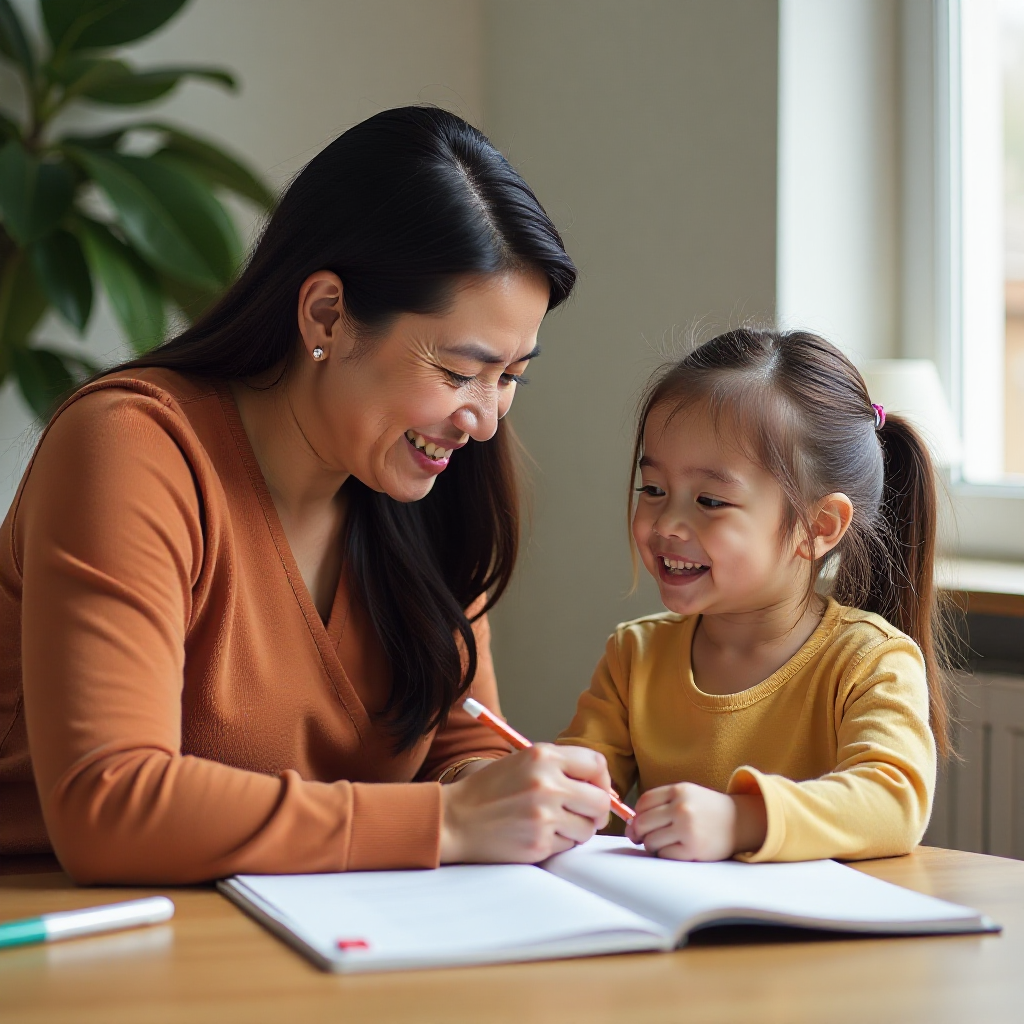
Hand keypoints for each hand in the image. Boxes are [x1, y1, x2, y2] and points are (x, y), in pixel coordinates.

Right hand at [439, 744, 610, 863]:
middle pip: (601, 801)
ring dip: (577, 830)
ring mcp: (544, 815)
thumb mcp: (523, 762)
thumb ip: (560, 768)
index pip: (597, 764)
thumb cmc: (489, 790)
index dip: (602, 780)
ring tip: (552, 824)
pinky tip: (536, 834)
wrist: (455, 818)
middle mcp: (547, 783)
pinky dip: (558, 843)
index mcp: (543, 756)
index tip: (596, 790)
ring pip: (588, 828)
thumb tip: (602, 788)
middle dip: (597, 811)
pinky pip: (568, 846)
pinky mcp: (539, 843)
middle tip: (584, 815)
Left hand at [624, 782, 766, 860]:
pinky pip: (664, 855)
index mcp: (678, 791)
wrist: (740, 821)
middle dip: (638, 833)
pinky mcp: (693, 849)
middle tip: (641, 838)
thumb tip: (631, 824)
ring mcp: (687, 828)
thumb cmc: (706, 809)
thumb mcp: (686, 795)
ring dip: (651, 845)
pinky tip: (674, 850)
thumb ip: (661, 803)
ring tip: (661, 844)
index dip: (635, 815)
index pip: (643, 803)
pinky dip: (664, 854)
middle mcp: (682, 808)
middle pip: (643, 823)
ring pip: (651, 841)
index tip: (637, 823)